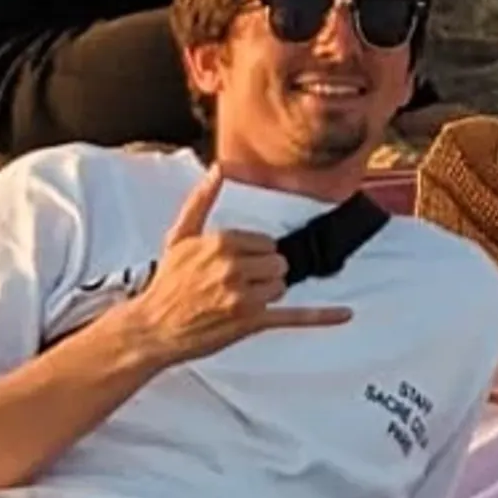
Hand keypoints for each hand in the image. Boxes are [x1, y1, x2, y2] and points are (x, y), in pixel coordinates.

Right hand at [131, 171, 351, 368]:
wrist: (152, 328)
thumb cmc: (167, 284)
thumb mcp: (179, 237)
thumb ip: (201, 200)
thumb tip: (217, 169)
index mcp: (222, 243)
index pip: (265, 242)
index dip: (253, 255)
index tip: (234, 266)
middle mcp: (234, 267)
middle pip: (278, 263)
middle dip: (261, 274)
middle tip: (234, 286)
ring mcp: (243, 296)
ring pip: (281, 286)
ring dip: (266, 295)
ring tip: (237, 302)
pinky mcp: (250, 321)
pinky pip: (294, 316)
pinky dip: (322, 316)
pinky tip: (345, 313)